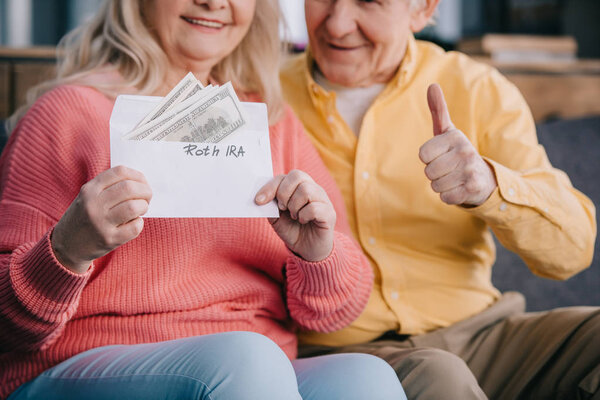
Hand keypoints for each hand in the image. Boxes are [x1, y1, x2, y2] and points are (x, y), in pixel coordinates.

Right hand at [51, 166, 152, 273]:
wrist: (67, 245)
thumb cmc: (85, 216)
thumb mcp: (89, 196)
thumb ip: (110, 186)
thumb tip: (141, 181)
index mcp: (89, 189)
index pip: (120, 172)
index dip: (138, 176)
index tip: (142, 183)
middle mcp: (93, 204)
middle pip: (129, 188)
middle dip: (145, 191)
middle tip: (147, 197)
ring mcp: (100, 223)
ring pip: (133, 207)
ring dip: (143, 206)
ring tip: (140, 209)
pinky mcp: (109, 239)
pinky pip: (135, 227)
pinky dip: (139, 223)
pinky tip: (133, 223)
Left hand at [255, 170, 334, 261]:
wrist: (307, 249)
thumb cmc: (292, 230)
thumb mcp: (275, 217)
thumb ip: (269, 205)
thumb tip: (261, 198)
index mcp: (299, 186)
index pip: (284, 176)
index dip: (270, 187)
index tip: (259, 201)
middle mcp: (313, 188)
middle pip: (297, 176)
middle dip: (283, 193)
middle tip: (282, 208)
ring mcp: (323, 200)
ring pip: (306, 190)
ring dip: (294, 206)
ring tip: (294, 216)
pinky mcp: (329, 213)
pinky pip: (314, 208)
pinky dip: (304, 216)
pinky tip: (304, 221)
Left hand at [419, 84, 496, 205]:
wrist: (484, 177)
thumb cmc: (457, 152)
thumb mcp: (448, 131)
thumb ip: (438, 110)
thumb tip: (432, 85)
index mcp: (455, 137)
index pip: (423, 154)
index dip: (428, 158)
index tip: (441, 155)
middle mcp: (465, 152)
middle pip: (428, 172)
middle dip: (434, 173)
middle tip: (448, 169)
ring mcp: (470, 170)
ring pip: (435, 186)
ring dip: (441, 185)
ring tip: (454, 178)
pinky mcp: (473, 188)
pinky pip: (445, 198)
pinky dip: (449, 196)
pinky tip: (459, 188)